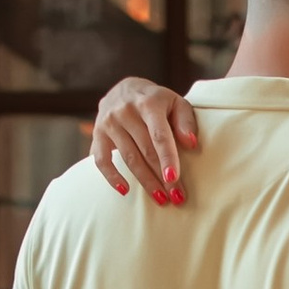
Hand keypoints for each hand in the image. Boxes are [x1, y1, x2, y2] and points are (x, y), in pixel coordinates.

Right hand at [92, 76, 197, 201]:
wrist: (125, 89)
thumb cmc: (157, 101)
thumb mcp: (176, 102)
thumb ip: (185, 120)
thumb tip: (191, 143)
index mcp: (148, 102)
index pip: (159, 135)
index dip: (167, 158)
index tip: (174, 179)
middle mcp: (126, 111)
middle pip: (146, 150)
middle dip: (161, 177)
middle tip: (176, 197)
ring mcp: (109, 123)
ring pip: (128, 158)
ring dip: (145, 182)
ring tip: (161, 199)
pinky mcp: (97, 134)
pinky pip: (101, 160)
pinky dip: (112, 177)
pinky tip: (125, 190)